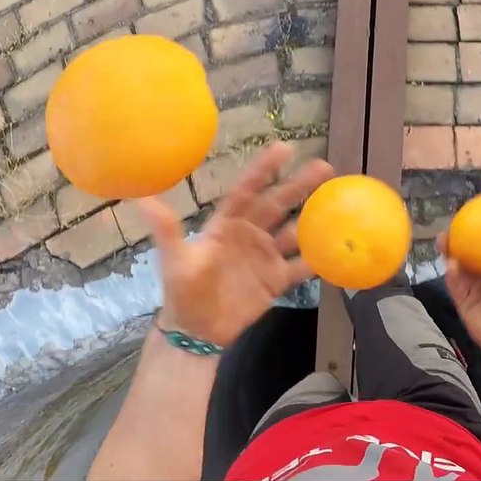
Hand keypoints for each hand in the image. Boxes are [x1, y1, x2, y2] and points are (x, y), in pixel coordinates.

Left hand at [140, 142, 333, 346]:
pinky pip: (302, 266)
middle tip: (324, 167)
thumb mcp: (175, 260)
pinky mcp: (276, 280)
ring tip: (337, 202)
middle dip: (300, 186)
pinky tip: (338, 247)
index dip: (264, 169)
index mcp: (226, 224)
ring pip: (294, 231)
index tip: (283, 148)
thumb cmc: (183, 292)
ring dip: (314, 217)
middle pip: (278, 205)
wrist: (196, 332)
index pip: (248, 190)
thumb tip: (142, 198)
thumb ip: (167, 229)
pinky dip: (319, 258)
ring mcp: (265, 257)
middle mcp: (249, 235)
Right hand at [437, 215, 480, 360]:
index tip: (480, 208)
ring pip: (458, 262)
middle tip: (454, 222)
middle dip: (462, 235)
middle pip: (472, 248)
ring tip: (443, 238)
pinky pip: (453, 281)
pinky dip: (450, 271)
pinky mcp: (462, 297)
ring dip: (450, 250)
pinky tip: (450, 263)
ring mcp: (474, 285)